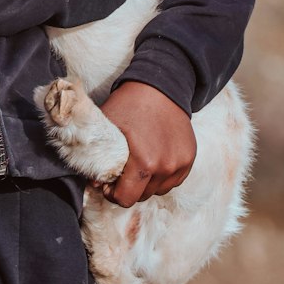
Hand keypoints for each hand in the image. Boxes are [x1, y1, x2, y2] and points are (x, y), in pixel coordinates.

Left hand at [98, 81, 196, 205]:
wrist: (161, 85)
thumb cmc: (130, 103)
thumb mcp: (108, 124)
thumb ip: (98, 154)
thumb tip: (93, 180)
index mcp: (144, 162)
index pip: (126, 199)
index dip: (113, 193)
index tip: (108, 182)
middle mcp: (165, 167)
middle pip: (142, 195)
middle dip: (129, 187)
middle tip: (121, 171)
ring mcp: (180, 164)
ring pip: (158, 189)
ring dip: (147, 183)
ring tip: (139, 163)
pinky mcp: (189, 158)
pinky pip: (173, 180)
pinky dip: (162, 175)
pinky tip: (154, 158)